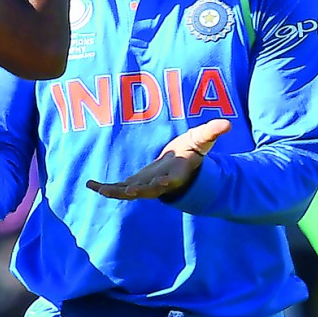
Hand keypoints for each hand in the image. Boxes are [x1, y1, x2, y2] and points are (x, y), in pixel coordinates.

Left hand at [86, 119, 230, 199]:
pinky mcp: (134, 184)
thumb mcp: (201, 140)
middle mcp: (158, 184)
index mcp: (175, 174)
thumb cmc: (191, 153)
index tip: (164, 182)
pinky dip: (105, 187)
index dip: (167, 181)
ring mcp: (145, 186)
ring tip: (99, 189)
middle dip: (137, 190)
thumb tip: (227, 124)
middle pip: (147, 190)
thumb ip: (211, 132)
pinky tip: (90, 185)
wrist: (181, 168)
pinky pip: (118, 187)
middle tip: (128, 191)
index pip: (171, 179)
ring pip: (128, 192)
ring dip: (114, 191)